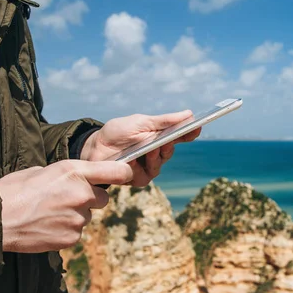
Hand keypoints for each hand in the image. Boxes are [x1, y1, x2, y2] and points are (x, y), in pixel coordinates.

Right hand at [0, 160, 132, 252]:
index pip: (117, 171)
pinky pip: (77, 232)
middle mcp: (81, 194)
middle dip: (89, 199)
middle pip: (103, 198)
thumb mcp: (42, 170)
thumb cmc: (14, 190)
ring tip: (49, 213)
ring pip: (87, 216)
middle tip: (65, 199)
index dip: (124, 173)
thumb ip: (68, 175)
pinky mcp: (72, 238)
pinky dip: (66, 230)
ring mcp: (78, 218)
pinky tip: (47, 225)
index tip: (124, 175)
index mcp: (74, 171)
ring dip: (75, 215)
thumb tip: (79, 179)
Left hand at [80, 110, 201, 185]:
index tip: (197, 126)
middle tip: (166, 138)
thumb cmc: (117, 132)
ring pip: (160, 164)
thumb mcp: (140, 122)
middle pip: (171, 149)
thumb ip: (163, 121)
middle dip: (169, 144)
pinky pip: (146, 175)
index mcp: (159, 136)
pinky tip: (132, 160)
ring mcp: (148, 166)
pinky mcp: (138, 179)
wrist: (95, 147)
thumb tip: (189, 114)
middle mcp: (157, 152)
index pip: (180, 135)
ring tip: (148, 149)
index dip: (190, 131)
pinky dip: (139, 167)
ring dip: (154, 156)